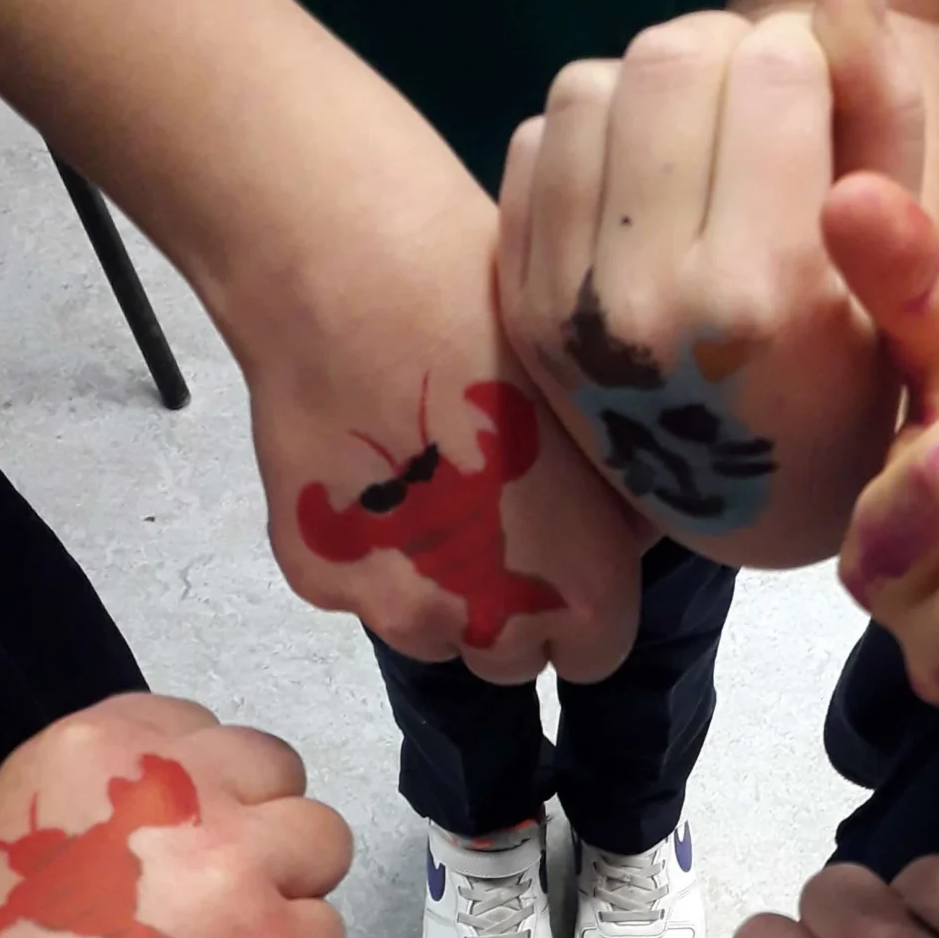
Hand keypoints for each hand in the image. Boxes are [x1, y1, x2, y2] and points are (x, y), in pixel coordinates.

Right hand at [0, 695, 350, 937]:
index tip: (173, 849)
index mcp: (99, 746)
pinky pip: (327, 934)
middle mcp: (174, 784)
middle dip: (257, 832)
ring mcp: (234, 862)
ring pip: (323, 842)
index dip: (201, 795)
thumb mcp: (35, 834)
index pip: (200, 730)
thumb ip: (116, 810)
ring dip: (288, 893)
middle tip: (210, 907)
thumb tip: (194, 831)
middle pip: (277, 774)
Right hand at [240, 165, 644, 681]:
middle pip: (506, 657)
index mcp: (580, 599)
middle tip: (491, 510)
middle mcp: (488, 629)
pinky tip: (363, 461)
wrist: (350, 279)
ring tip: (424, 481)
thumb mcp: (596, 418)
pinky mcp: (318, 578)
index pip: (591, 658)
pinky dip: (366, 545)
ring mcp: (393, 610)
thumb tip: (621, 537)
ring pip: (428, 627)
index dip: (580, 606)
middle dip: (506, 605)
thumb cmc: (499, 325)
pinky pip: (357, 583)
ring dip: (434, 584)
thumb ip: (618, 510)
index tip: (563, 548)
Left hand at [499, 0, 923, 568]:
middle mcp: (652, 302)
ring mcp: (569, 305)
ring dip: (653, 93)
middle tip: (760, 124)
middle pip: (672, 54)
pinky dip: (593, 141)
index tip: (822, 117)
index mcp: (765, 294)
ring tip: (702, 159)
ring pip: (592, 81)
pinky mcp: (520, 303)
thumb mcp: (912, 266)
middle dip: (728, 58)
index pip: (771, 64)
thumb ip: (886, 113)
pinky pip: (538, 137)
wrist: (747, 504)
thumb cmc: (857, 380)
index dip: (806, 64)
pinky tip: (644, 199)